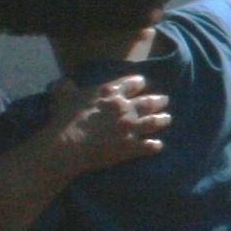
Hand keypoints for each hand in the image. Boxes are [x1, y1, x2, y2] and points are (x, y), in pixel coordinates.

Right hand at [45, 73, 171, 172]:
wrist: (70, 144)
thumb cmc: (64, 118)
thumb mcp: (62, 94)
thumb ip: (66, 86)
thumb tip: (66, 82)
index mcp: (110, 92)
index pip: (131, 83)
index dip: (138, 83)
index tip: (142, 83)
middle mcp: (125, 108)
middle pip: (147, 102)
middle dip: (158, 100)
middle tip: (165, 100)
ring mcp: (130, 128)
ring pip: (152, 122)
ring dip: (162, 120)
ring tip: (168, 118)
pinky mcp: (130, 147)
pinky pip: (147, 146)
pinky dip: (154, 146)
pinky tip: (159, 145)